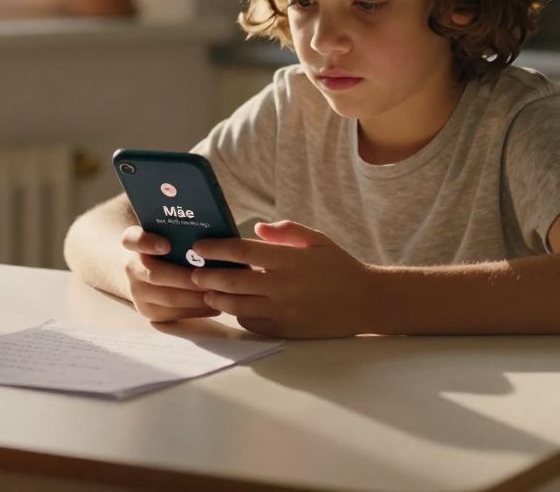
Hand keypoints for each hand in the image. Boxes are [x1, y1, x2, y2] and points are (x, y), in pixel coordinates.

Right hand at [121, 225, 219, 321]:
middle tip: (213, 277)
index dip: (146, 242)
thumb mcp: (171, 236)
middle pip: (155, 275)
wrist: (149, 274)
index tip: (166, 245)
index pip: (131, 239)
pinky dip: (196, 311)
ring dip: (196, 297)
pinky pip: (173, 315)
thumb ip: (182, 232)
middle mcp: (131, 268)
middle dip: (186, 278)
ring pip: (168, 298)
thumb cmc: (171, 249)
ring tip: (219, 292)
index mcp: (134, 243)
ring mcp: (138, 293)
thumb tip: (211, 229)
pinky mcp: (149, 312)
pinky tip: (214, 305)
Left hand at [189, 221, 378, 338]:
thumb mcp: (317, 240)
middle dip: (207, 276)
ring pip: (237, 306)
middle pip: (233, 281)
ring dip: (216, 298)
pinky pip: (252, 323)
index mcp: (290, 260)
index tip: (200, 247)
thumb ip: (287, 231)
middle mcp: (284, 286)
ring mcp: (284, 311)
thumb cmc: (339, 266)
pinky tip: (233, 307)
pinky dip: (238, 315)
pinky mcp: (286, 330)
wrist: (366, 302)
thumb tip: (256, 229)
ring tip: (206, 292)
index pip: (242, 252)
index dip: (216, 249)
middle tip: (193, 272)